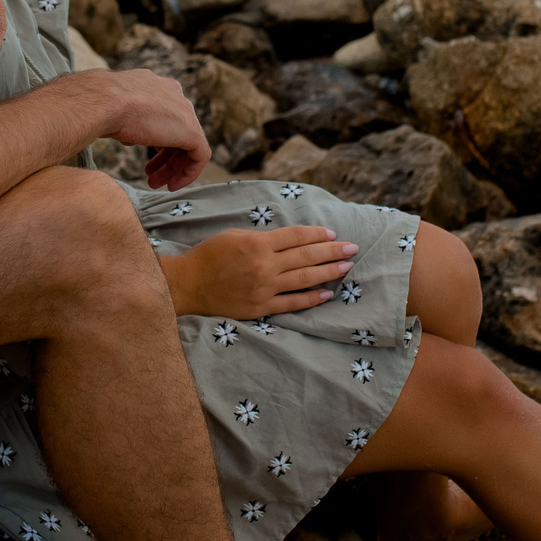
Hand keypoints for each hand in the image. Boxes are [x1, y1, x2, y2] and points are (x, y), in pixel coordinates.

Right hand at [100, 67, 210, 190]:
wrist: (105, 101)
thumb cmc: (102, 105)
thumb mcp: (117, 110)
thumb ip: (129, 120)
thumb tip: (128, 134)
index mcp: (158, 86)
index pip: (165, 117)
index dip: (157, 142)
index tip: (146, 159)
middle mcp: (174, 95)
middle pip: (177, 131)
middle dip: (164, 157)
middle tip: (150, 176)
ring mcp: (185, 112)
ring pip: (188, 144)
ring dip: (173, 167)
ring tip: (155, 184)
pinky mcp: (193, 131)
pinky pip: (199, 155)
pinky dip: (188, 173)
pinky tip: (173, 185)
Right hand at [161, 226, 360, 319]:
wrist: (187, 285)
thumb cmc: (209, 256)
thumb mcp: (235, 236)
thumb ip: (263, 238)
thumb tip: (290, 241)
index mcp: (257, 243)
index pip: (296, 236)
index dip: (317, 234)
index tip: (332, 233)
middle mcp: (264, 265)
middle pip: (306, 256)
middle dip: (332, 251)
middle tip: (353, 248)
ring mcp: (264, 288)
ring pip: (304, 279)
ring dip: (328, 272)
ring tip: (346, 267)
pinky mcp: (260, 307)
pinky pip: (292, 303)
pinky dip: (311, 298)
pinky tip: (327, 294)